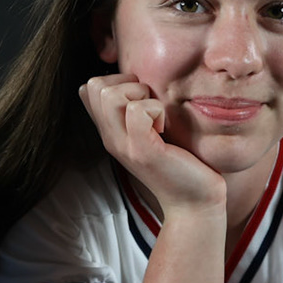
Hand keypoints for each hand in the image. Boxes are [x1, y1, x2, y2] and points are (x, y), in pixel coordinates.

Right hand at [79, 74, 224, 214]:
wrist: (194, 202)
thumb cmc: (181, 163)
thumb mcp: (152, 132)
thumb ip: (140, 110)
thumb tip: (138, 80)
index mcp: (110, 131)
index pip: (88, 88)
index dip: (115, 81)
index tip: (140, 99)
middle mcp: (110, 138)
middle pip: (94, 85)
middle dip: (126, 83)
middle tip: (150, 106)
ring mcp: (123, 146)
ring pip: (109, 94)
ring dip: (140, 94)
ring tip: (156, 116)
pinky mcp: (143, 152)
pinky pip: (137, 111)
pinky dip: (156, 110)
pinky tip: (165, 128)